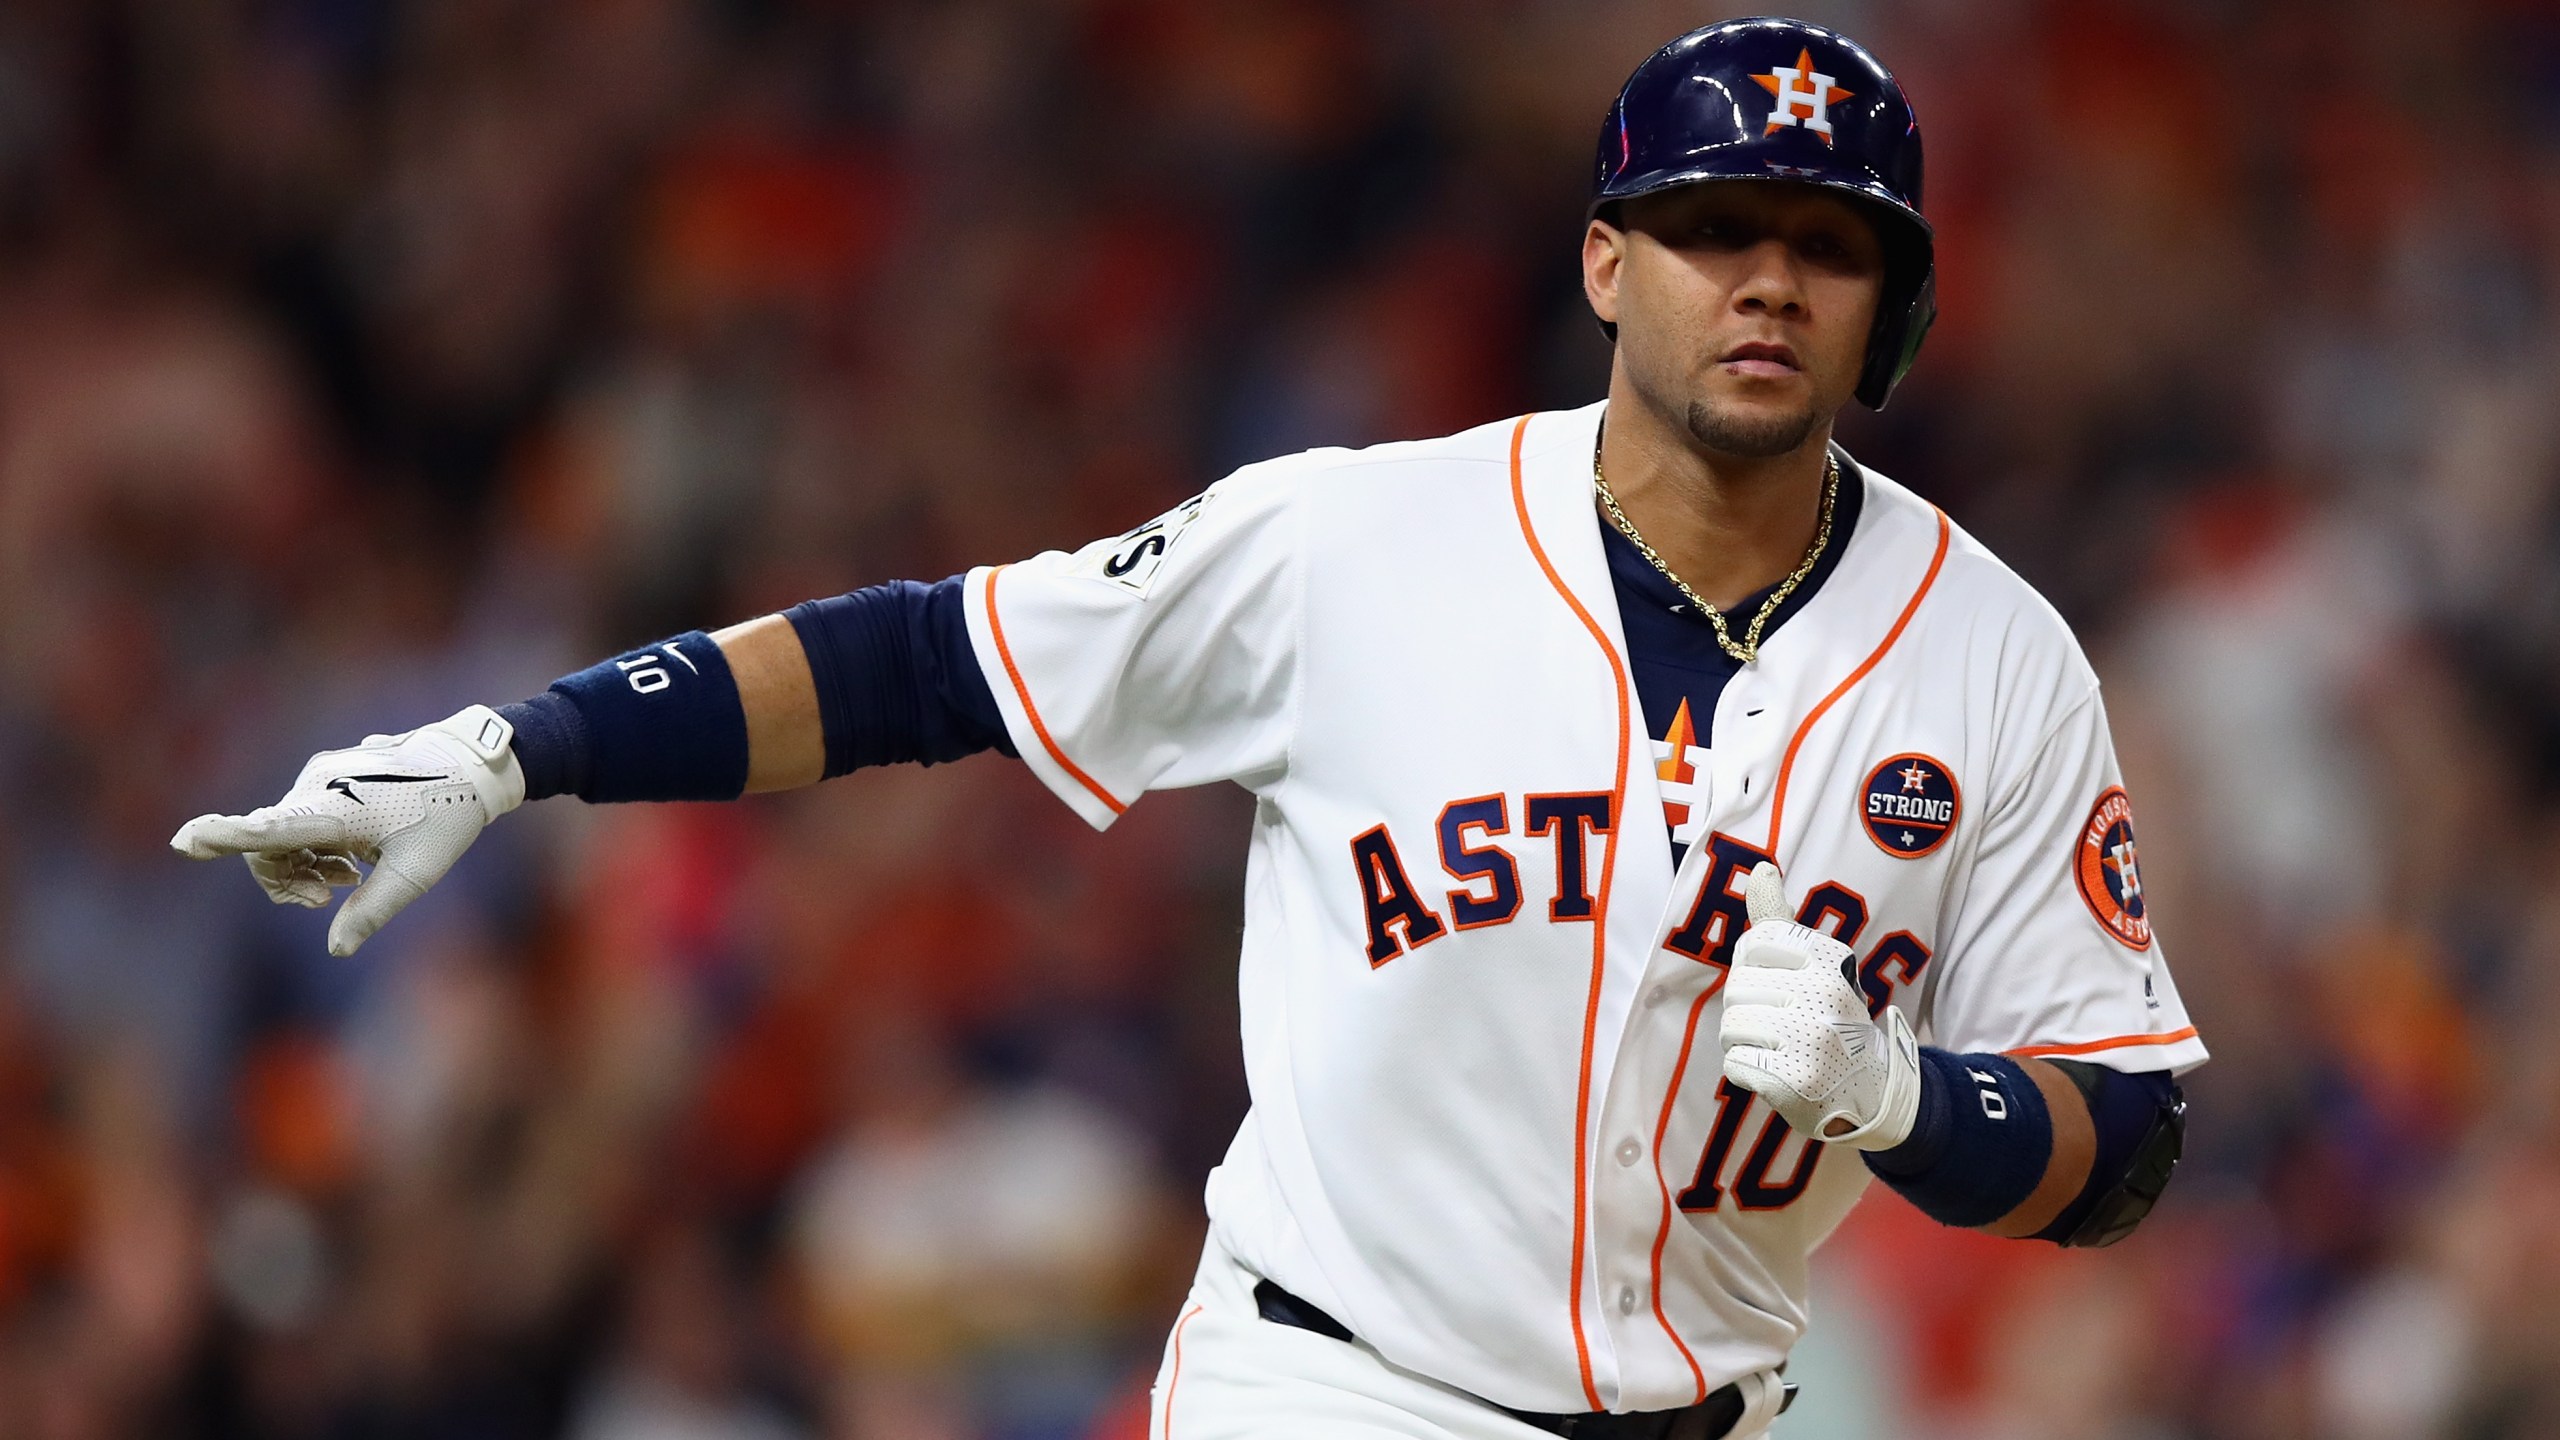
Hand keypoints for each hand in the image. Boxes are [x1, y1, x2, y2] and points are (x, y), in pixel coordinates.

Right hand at [171, 705, 523, 955]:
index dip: (224, 836)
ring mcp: (321, 775)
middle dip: (287, 881)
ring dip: (304, 865)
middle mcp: (319, 785)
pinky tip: (350, 861)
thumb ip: (373, 909)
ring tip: (349, 881)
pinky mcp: (327, 774)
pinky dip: (314, 846)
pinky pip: (299, 817)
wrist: (469, 763)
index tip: (186, 840)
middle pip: (269, 844)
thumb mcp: (418, 871)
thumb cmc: (448, 817)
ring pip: (282, 832)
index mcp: (337, 809)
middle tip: (327, 902)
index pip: (270, 827)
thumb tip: (336, 949)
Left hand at [1719, 861, 1920, 1148]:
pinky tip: (1779, 1074)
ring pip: (1731, 1025)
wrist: (1870, 1091)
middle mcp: (1825, 993)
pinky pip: (1734, 1063)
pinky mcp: (1795, 1079)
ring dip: (1745, 1041)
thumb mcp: (1815, 964)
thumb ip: (1779, 919)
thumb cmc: (1828, 1018)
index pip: (1753, 944)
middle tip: (1786, 1025)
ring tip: (1782, 1049)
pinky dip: (1747, 1072)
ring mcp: (1812, 1037)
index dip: (1756, 968)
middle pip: (1736, 987)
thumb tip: (1759, 868)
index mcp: (1831, 958)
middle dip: (1748, 1008)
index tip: (1786, 984)